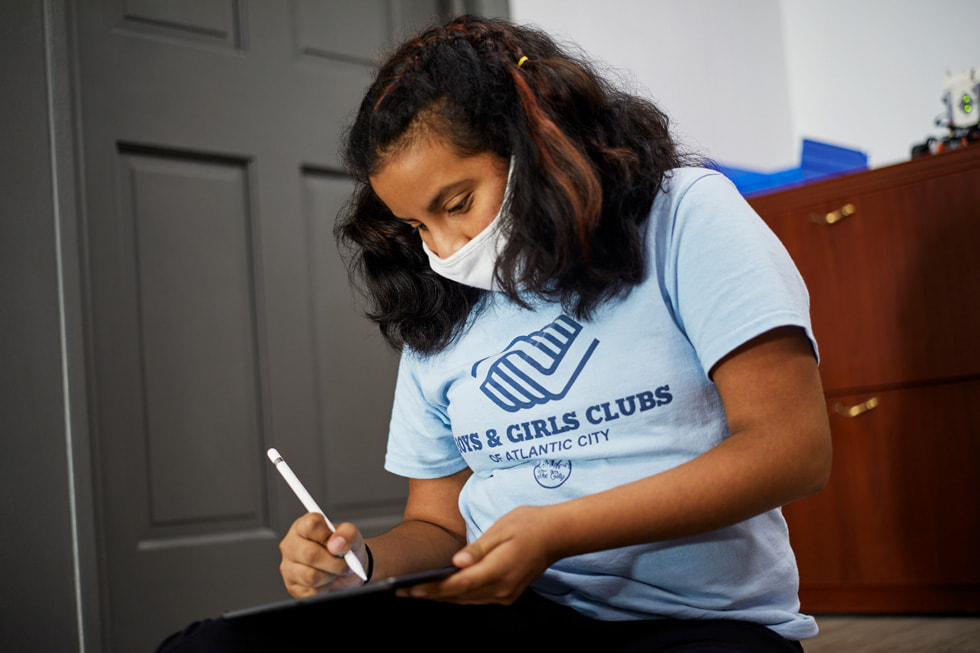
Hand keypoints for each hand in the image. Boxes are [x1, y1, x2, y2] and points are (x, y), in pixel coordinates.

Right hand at [279, 513, 367, 597]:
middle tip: (345, 563)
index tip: (339, 543)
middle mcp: (291, 545)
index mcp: (302, 526)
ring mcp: (288, 566)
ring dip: (330, 576)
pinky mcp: (292, 586)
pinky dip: (325, 588)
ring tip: (334, 570)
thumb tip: (336, 544)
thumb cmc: (344, 547)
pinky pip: (311, 591)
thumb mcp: (351, 535)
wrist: (347, 568)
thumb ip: (347, 533)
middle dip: (335, 562)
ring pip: (310, 576)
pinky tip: (326, 580)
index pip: (311, 525)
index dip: (329, 536)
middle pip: (310, 554)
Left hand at [397, 504, 558, 604]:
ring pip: (467, 600)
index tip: (409, 589)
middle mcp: (501, 588)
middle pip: (459, 596)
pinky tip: (445, 589)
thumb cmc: (530, 524)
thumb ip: (477, 549)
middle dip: (430, 595)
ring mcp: (506, 593)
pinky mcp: (508, 592)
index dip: (431, 589)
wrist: (558, 534)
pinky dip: (459, 595)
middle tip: (403, 592)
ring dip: (442, 597)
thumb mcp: (501, 529)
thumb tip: (456, 563)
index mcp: (497, 571)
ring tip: (418, 592)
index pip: (457, 585)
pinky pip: (477, 597)